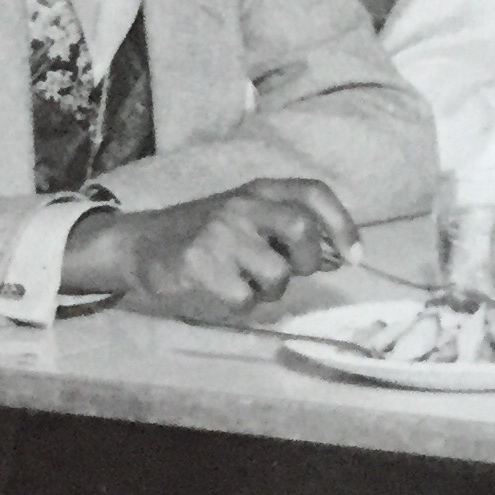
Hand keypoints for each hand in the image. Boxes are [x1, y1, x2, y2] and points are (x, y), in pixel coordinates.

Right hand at [68, 180, 362, 321]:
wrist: (140, 244)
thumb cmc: (202, 233)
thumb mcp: (244, 214)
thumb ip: (284, 227)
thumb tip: (338, 256)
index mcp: (257, 190)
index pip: (312, 193)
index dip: (341, 224)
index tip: (354, 256)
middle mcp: (241, 205)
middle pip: (303, 230)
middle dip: (307, 261)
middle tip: (290, 271)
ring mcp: (220, 234)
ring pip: (277, 275)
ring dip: (270, 290)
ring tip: (246, 281)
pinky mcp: (201, 266)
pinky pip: (246, 300)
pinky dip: (241, 304)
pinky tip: (221, 290)